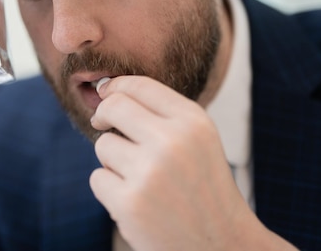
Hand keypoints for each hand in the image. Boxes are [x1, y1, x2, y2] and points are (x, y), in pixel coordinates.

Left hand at [90, 76, 297, 250]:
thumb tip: (108, 93)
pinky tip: (137, 202)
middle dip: (103, 115)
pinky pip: (98, 179)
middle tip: (103, 123)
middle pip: (113, 107)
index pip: (140, 85)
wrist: (222, 244)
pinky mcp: (129, 203)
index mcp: (193, 122)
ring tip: (142, 180)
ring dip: (114, 161)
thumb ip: (161, 114)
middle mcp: (173, 141)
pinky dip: (111, 190)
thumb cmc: (203, 187)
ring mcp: (149, 172)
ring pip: (103, 146)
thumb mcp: (197, 140)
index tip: (106, 92)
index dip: (116, 86)